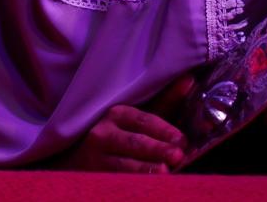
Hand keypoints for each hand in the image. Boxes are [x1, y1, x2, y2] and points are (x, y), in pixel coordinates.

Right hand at [60, 76, 193, 172]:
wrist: (76, 160)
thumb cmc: (116, 137)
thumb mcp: (137, 119)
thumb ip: (164, 103)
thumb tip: (190, 80)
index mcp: (116, 115)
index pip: (142, 120)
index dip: (163, 130)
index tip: (181, 140)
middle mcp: (102, 133)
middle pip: (134, 142)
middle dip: (157, 149)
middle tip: (177, 156)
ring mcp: (95, 157)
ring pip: (123, 164)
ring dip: (145, 168)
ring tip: (164, 172)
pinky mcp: (90, 176)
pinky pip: (113, 180)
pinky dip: (130, 183)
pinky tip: (144, 186)